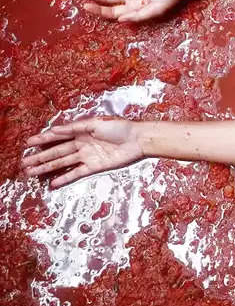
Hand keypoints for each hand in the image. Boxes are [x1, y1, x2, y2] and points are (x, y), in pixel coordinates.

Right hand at [22, 119, 144, 187]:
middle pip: (56, 151)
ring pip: (62, 162)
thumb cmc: (120, 127)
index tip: (28, 143)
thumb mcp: (96, 123)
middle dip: (40, 157)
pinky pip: (76, 173)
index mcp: (81, 131)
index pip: (58, 136)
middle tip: (24, 163)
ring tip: (31, 172)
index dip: (43, 139)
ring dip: (47, 168)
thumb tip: (55, 129)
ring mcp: (87, 156)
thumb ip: (75, 127)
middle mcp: (81, 143)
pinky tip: (52, 182)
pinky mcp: (95, 166)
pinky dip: (65, 177)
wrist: (138, 139)